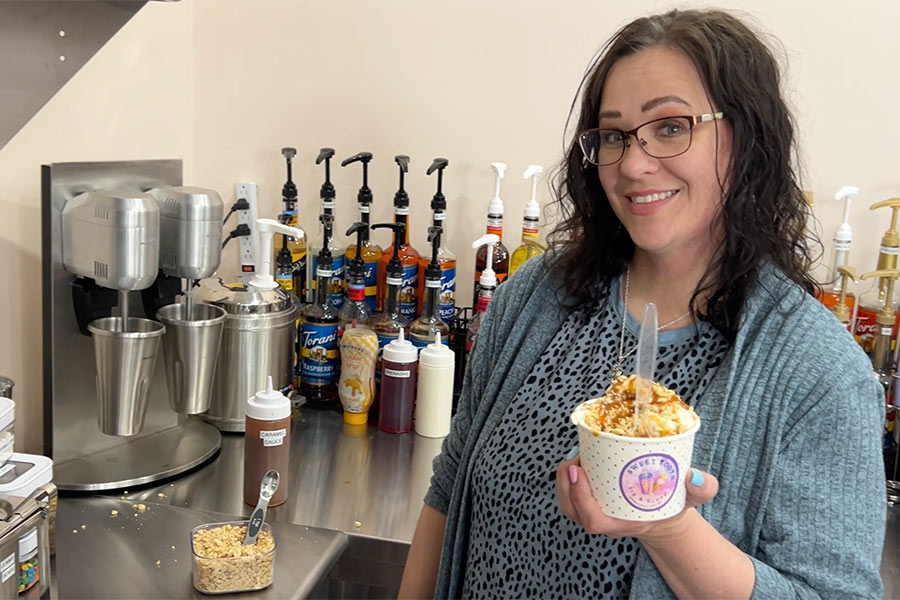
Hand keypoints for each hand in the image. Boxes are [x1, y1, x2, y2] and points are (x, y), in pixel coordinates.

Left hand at [555, 450, 718, 541]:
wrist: (664, 513)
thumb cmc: (674, 505)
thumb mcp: (692, 498)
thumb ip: (702, 488)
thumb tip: (694, 475)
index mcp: (620, 523)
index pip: (591, 519)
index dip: (580, 497)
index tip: (579, 470)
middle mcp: (602, 521)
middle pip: (570, 507)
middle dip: (566, 481)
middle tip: (578, 457)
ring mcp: (592, 513)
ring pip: (565, 500)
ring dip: (564, 478)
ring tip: (578, 456)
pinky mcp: (588, 502)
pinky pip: (568, 493)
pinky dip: (568, 477)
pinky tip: (579, 459)